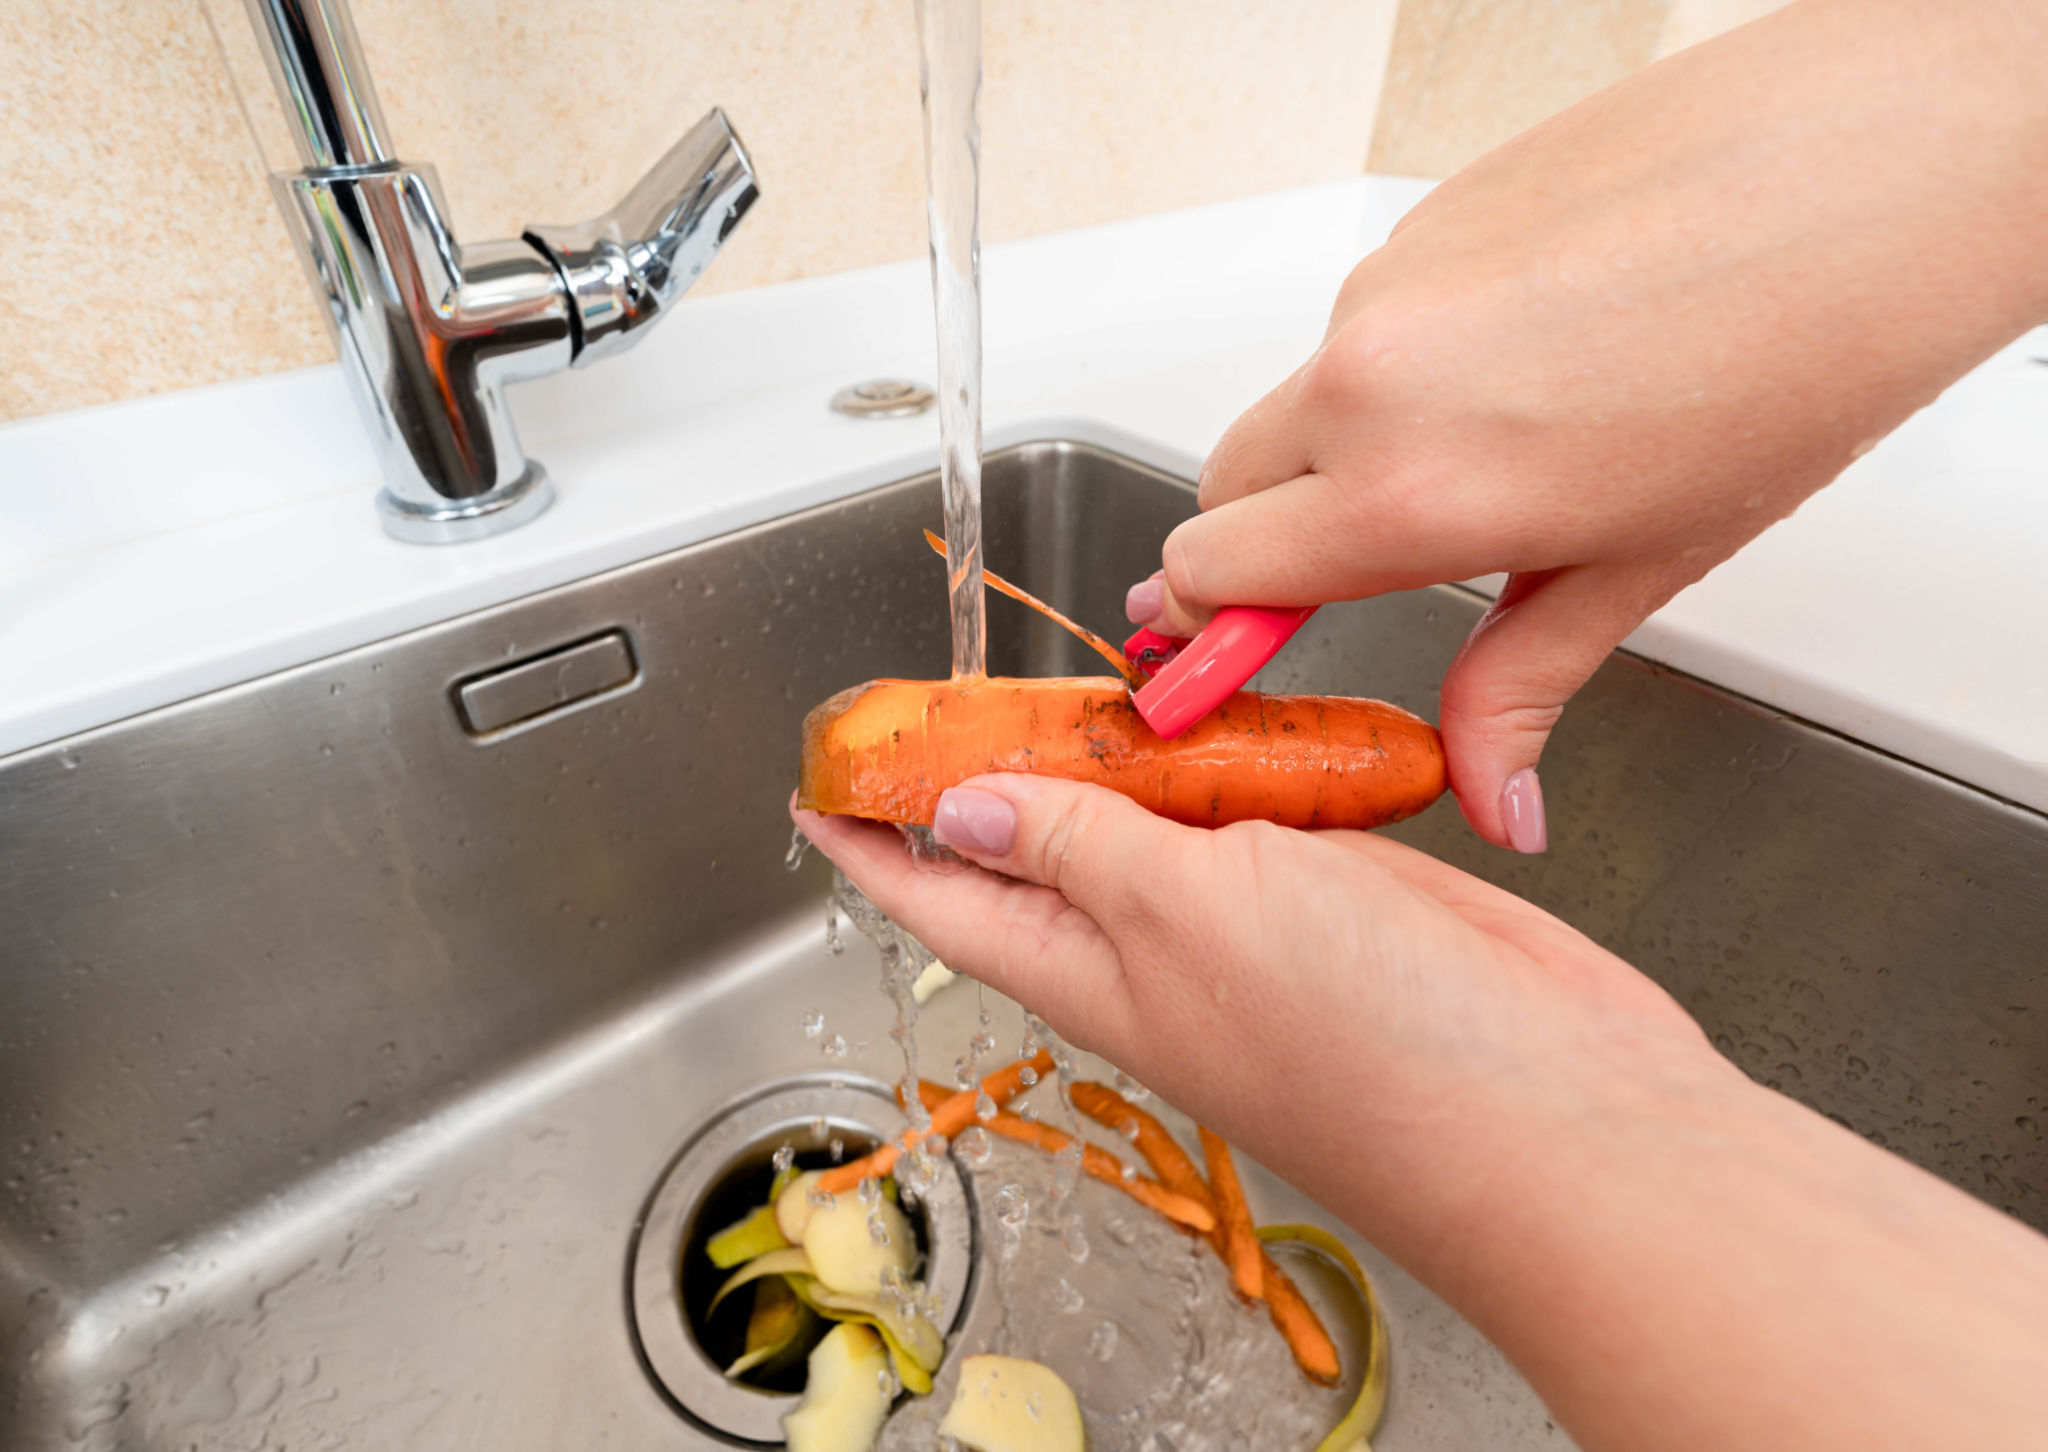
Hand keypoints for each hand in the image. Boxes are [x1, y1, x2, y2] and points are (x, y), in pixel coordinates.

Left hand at [796, 780, 2047, 1451]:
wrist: (1562, 1117)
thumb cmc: (1369, 1037)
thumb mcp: (1188, 912)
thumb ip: (1078, 846)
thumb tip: (960, 811)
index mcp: (1092, 969)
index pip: (944, 895)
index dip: (872, 839)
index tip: (817, 783)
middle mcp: (1159, 953)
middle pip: (1040, 852)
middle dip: (982, 779)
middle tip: (940, 698)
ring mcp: (1255, 928)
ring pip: (1154, 827)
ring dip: (1111, 760)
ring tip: (1068, 687)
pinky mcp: (1344, 902)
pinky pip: (1260, 819)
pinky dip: (1239, 761)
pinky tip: (1235, 716)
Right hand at [1126, 0, 2047, 850]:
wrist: (1865, 177)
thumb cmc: (1787, 359)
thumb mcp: (1639, 566)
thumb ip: (1519, 688)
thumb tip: (1491, 791)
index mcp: (1407, 492)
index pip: (1212, 574)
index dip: (1204, 625)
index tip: (1202, 655)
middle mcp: (1365, 378)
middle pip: (1222, 485)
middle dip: (1261, 541)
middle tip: (1347, 567)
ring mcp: (1385, 282)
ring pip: (1300, 397)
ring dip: (1348, 443)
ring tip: (1494, 442)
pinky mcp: (1417, 217)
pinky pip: (1366, 317)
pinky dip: (1408, 358)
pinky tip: (1521, 357)